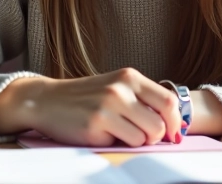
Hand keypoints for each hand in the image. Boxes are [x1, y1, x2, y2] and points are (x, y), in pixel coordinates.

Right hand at [0, 67, 183, 146]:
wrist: (46, 100)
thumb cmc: (85, 97)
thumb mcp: (115, 87)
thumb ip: (141, 99)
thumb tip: (172, 124)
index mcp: (129, 77)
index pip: (169, 100)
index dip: (175, 121)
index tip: (172, 132)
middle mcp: (120, 89)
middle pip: (160, 123)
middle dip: (156, 137)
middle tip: (143, 136)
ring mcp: (107, 106)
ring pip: (144, 137)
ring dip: (135, 141)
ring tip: (118, 132)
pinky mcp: (95, 125)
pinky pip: (122, 144)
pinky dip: (116, 144)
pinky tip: (101, 133)